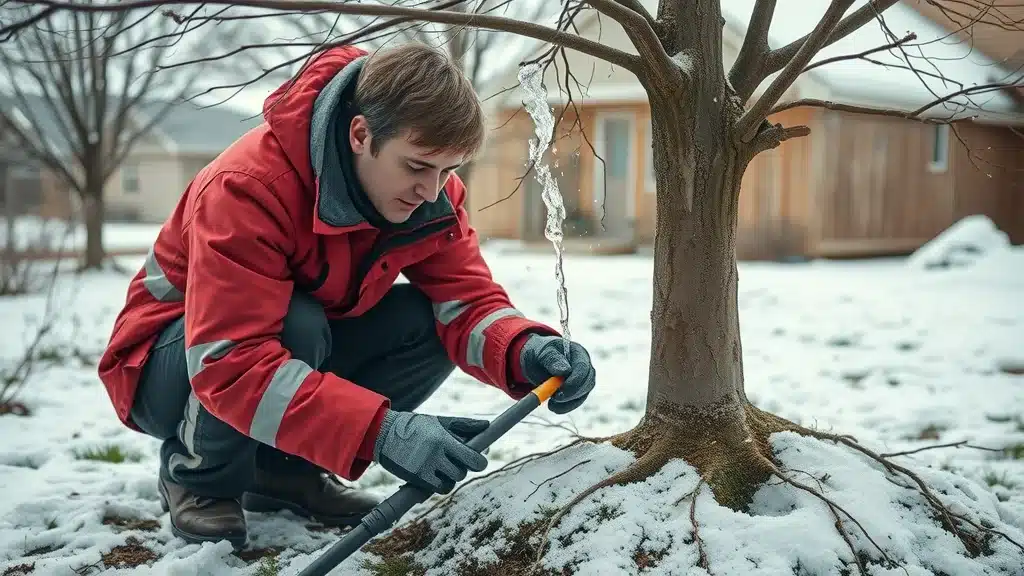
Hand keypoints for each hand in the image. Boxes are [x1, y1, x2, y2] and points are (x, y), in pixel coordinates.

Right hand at [372, 410, 488, 493]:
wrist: (384, 433)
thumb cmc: (415, 426)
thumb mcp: (439, 421)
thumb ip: (463, 425)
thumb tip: (486, 425)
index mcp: (443, 439)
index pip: (471, 458)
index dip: (480, 462)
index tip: (480, 462)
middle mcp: (435, 454)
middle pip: (462, 472)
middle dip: (462, 468)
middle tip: (456, 462)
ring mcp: (425, 467)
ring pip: (451, 482)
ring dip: (451, 477)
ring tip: (443, 467)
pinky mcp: (416, 478)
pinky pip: (438, 488)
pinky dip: (441, 484)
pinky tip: (436, 476)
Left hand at [519, 335, 595, 413]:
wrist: (535, 361)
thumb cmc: (539, 354)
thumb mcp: (541, 354)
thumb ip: (552, 360)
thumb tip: (565, 370)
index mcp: (577, 352)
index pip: (582, 368)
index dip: (574, 381)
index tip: (559, 391)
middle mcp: (584, 365)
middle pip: (587, 383)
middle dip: (571, 394)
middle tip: (555, 399)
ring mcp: (583, 379)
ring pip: (583, 394)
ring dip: (568, 402)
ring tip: (551, 404)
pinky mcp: (578, 390)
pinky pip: (576, 401)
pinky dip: (565, 407)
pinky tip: (554, 407)